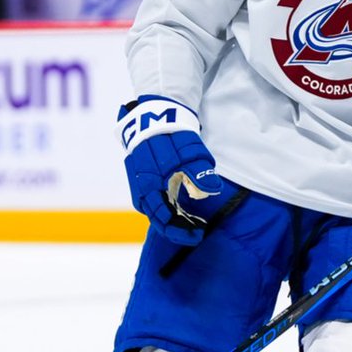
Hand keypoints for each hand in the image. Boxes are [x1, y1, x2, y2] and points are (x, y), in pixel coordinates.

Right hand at [118, 95, 221, 244]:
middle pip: (159, 220)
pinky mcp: (142, 180)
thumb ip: (199, 173)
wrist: (151, 117)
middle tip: (198, 230)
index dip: (182, 232)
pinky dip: (167, 209)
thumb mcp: (189, 153)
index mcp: (150, 189)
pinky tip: (180, 209)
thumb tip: (212, 189)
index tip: (199, 234)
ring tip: (192, 222)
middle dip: (178, 229)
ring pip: (155, 212)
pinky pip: (153, 202)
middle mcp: (141, 191)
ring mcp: (139, 186)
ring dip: (173, 220)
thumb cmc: (171, 135)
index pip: (164, 221)